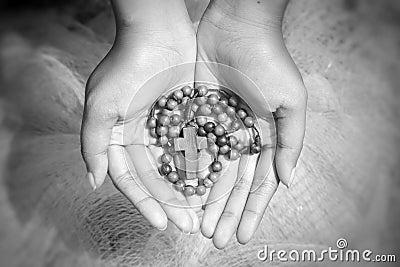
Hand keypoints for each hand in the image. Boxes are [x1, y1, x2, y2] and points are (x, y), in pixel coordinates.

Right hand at [81, 0, 198, 232]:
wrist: (157, 32)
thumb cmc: (126, 66)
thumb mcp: (102, 106)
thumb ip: (94, 144)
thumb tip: (94, 182)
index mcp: (120, 138)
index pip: (132, 179)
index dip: (145, 203)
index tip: (161, 223)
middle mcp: (143, 136)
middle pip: (159, 178)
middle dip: (172, 202)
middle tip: (189, 225)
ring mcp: (166, 128)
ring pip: (179, 166)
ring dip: (190, 189)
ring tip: (204, 212)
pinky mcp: (188, 117)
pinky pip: (196, 147)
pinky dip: (204, 165)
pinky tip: (216, 184)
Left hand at [195, 0, 306, 246]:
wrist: (238, 27)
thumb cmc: (269, 62)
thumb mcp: (290, 102)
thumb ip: (291, 142)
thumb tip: (286, 181)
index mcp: (264, 138)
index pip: (258, 184)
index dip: (251, 211)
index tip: (241, 236)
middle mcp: (240, 137)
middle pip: (231, 183)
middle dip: (224, 212)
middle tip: (213, 239)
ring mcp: (216, 128)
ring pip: (208, 170)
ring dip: (203, 198)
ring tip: (195, 224)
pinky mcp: (195, 114)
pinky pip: (189, 147)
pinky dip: (184, 170)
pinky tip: (178, 192)